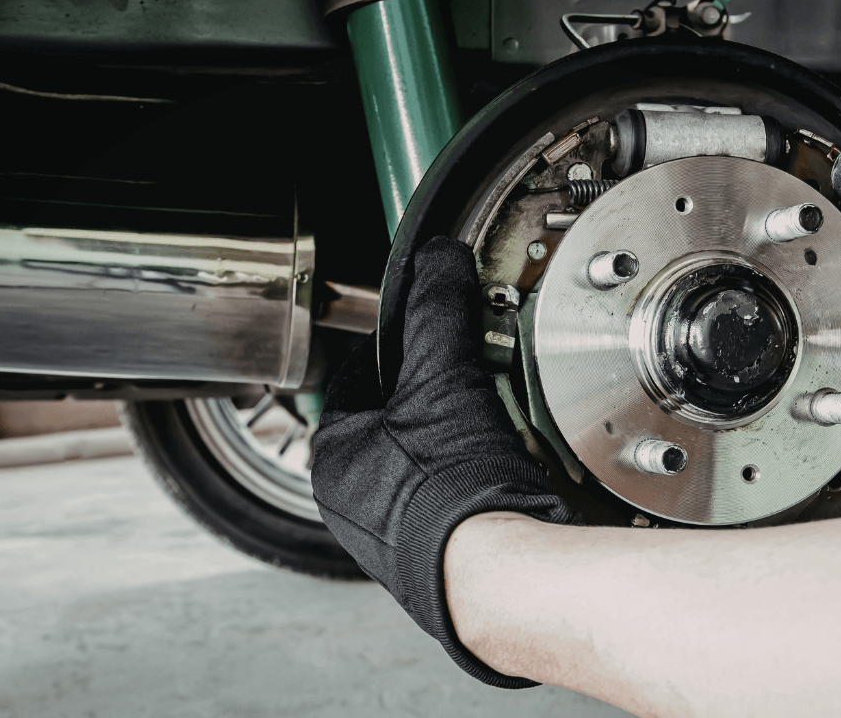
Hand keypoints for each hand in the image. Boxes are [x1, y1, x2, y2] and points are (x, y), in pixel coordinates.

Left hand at [311, 236, 573, 688]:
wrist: (501, 580)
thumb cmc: (455, 495)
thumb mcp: (445, 381)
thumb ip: (436, 313)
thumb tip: (436, 262)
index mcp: (333, 461)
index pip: (356, 380)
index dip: (395, 348)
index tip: (424, 333)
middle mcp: (353, 505)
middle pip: (395, 422)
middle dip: (434, 396)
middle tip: (472, 378)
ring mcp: (392, 538)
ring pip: (423, 463)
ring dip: (458, 438)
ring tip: (495, 423)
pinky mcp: (434, 560)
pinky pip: (450, 500)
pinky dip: (475, 478)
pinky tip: (507, 472)